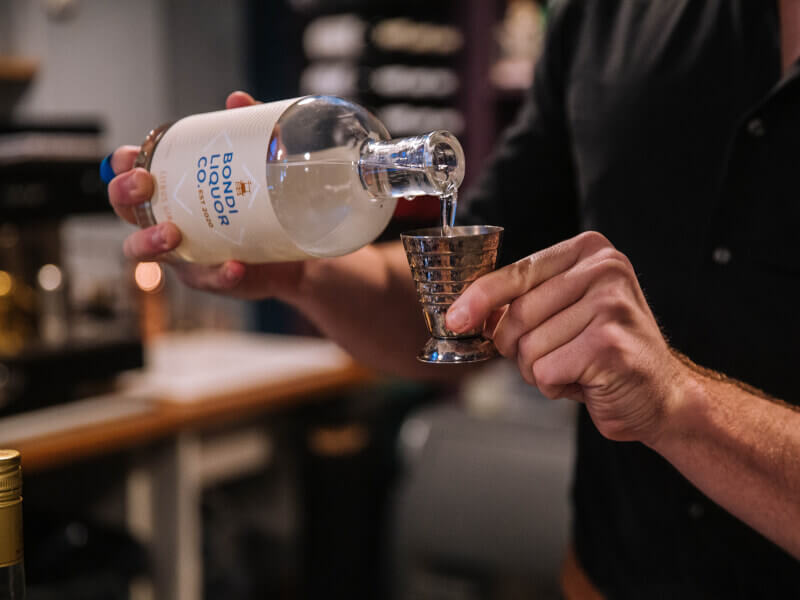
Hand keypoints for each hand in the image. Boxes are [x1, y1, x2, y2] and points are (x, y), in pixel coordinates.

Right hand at [106, 91, 303, 299]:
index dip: (120, 165)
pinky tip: (234, 266)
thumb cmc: (261, 204)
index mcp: (170, 191)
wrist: (295, 252)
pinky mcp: (209, 279)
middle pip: (125, 211)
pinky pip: (206, 280)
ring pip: (143, 252)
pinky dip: (218, 274)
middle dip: (125, 196)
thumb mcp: (255, 166)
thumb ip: (245, 133)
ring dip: (149, 241)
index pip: (128, 174)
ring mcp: (183, 254)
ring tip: (172, 233)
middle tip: (145, 185)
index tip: (130, 158)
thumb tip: (237, 100)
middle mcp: (165, 222)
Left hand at [446, 231, 686, 444]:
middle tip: (552, 356)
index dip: (479, 298)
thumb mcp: (564, 311)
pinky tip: (585, 381)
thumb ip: (524, 301)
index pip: (517, 271)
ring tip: (575, 367)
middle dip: (519, 347)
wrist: (661, 395)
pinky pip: (545, 372)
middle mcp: (605, 270)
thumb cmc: (604, 353)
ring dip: (539, 371)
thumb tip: (465, 312)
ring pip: (528, 347)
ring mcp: (610, 305)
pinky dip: (555, 387)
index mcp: (590, 252)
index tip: (455, 318)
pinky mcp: (608, 344)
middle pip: (517, 314)